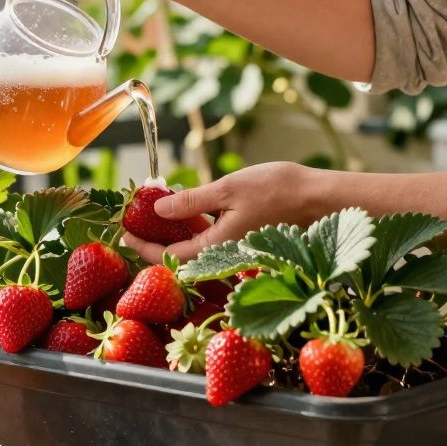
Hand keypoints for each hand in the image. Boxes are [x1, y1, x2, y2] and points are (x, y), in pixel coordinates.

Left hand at [122, 162, 311, 263]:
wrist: (323, 199)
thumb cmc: (279, 190)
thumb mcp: (228, 189)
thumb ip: (192, 201)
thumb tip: (157, 210)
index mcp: (216, 247)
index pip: (169, 256)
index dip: (143, 248)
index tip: (124, 235)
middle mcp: (225, 256)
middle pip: (181, 255)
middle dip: (156, 241)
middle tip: (135, 223)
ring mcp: (237, 250)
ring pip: (197, 247)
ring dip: (176, 232)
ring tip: (156, 213)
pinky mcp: (247, 241)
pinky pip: (214, 239)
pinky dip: (197, 226)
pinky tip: (189, 210)